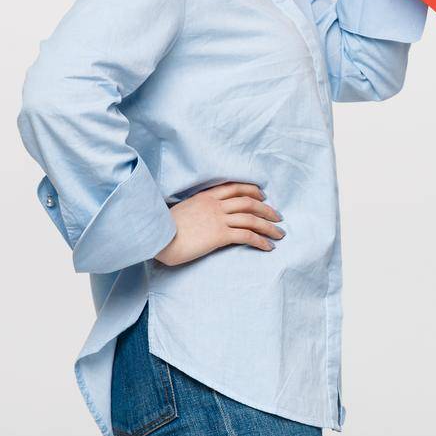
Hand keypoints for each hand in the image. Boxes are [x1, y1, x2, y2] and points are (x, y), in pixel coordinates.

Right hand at [155, 182, 283, 266]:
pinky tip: (268, 246)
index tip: (263, 197)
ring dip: (269, 226)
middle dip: (267, 210)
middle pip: (249, 202)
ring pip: (252, 218)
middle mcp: (215, 205)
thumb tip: (204, 215)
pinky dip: (260, 240)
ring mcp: (218, 219)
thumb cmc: (164, 228)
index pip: (236, 188)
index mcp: (206, 196)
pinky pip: (246, 235)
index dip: (253, 191)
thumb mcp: (183, 210)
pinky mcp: (219, 235)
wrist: (156, 238)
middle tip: (278, 217)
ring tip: (279, 234)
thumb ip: (198, 208)